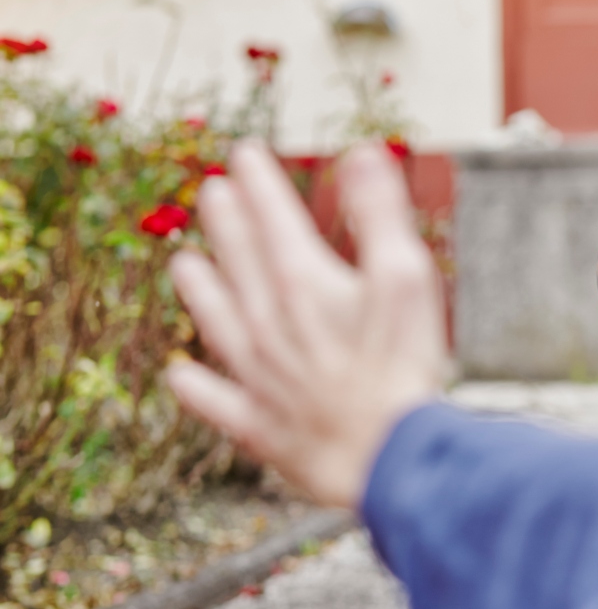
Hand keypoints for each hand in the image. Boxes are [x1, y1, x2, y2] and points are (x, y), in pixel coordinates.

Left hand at [165, 142, 449, 510]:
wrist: (386, 456)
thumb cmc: (403, 367)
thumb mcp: (406, 278)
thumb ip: (380, 214)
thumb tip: (362, 153)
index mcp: (303, 283)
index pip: (274, 219)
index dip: (259, 182)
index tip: (244, 152)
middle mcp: (268, 323)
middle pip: (240, 262)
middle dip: (226, 222)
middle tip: (211, 191)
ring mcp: (258, 375)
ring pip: (217, 322)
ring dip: (199, 289)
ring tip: (183, 263)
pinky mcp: (260, 423)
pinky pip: (217, 400)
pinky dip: (195, 386)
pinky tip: (180, 374)